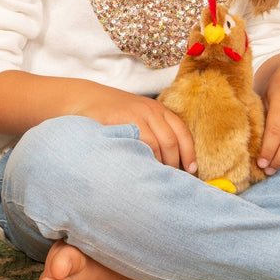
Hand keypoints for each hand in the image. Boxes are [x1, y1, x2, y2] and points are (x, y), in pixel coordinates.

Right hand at [72, 82, 196, 172]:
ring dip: (158, 164)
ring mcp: (135, 115)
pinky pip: (137, 144)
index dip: (189, 152)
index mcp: (159, 110)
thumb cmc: (115, 114)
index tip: (192, 170)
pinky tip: (140, 169)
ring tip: (155, 179)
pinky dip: (142, 159)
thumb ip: (155, 133)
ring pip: (156, 144)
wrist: (87, 98)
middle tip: (170, 181)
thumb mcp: (140, 117)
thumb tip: (172, 164)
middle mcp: (151, 111)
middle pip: (171, 141)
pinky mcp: (121, 121)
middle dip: (173, 164)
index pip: (182, 132)